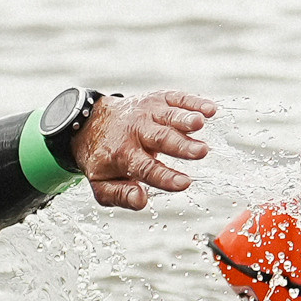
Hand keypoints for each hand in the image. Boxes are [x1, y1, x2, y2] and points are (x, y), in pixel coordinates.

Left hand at [72, 91, 217, 209]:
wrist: (91, 122)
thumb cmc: (103, 157)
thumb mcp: (101, 182)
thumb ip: (120, 194)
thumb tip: (141, 200)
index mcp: (122, 154)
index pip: (146, 168)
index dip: (165, 176)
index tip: (184, 183)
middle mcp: (136, 131)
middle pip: (161, 138)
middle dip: (181, 145)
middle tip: (201, 151)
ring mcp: (147, 113)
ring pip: (168, 116)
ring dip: (186, 118)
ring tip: (200, 123)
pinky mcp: (157, 100)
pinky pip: (176, 99)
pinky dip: (193, 102)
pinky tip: (210, 110)